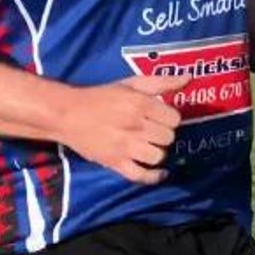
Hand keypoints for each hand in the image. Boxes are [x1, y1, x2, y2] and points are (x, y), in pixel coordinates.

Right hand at [61, 75, 190, 184]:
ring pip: (158, 156)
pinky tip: (159, 172)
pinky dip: (153, 176)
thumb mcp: (132, 84)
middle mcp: (135, 126)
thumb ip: (162, 82)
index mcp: (140, 105)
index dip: (170, 118)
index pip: (174, 119)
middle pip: (168, 138)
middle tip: (152, 131)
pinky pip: (140, 176)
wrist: (66, 114)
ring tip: (148, 145)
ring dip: (157, 152)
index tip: (160, 117)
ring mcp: (124, 147)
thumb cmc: (102, 97)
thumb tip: (189, 78)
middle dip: (163, 134)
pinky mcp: (114, 163)